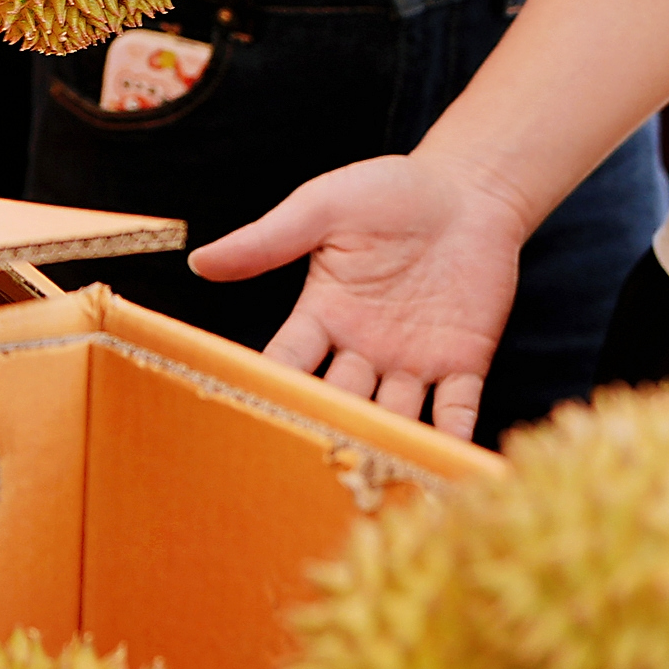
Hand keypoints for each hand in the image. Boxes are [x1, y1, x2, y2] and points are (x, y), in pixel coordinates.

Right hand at [196, 153, 531, 438]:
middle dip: (329, 430)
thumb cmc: (392, 191)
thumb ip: (268, 239)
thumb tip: (199, 261)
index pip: (289, 361)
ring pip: (393, 416)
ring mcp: (413, 361)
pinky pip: (456, 408)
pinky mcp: (463, 362)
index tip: (251, 416)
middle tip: (315, 465)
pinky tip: (448, 461)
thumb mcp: (323, 207)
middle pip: (339, 401)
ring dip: (386, 445)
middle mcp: (363, 350)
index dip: (273, 386)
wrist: (468, 189)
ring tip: (376, 479)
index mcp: (324, 315)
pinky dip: (454, 437)